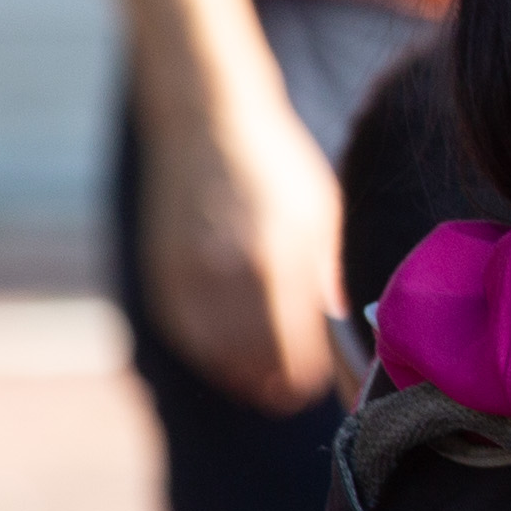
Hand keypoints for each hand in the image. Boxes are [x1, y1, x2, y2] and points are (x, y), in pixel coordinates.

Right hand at [137, 69, 346, 410]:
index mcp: (279, 259)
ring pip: (219, 357)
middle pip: (258, 362)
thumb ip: (331, 277)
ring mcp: (189, 274)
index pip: (299, 350)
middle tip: (298, 393)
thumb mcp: (322, 215)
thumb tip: (348, 335)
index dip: (316, 378)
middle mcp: (229, 273)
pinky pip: (188, 337)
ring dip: (246, 377)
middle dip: (282, 385)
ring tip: (268, 382)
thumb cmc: (277, 166)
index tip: (329, 386)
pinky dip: (211, 354)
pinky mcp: (162, 273)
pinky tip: (232, 354)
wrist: (207, 117)